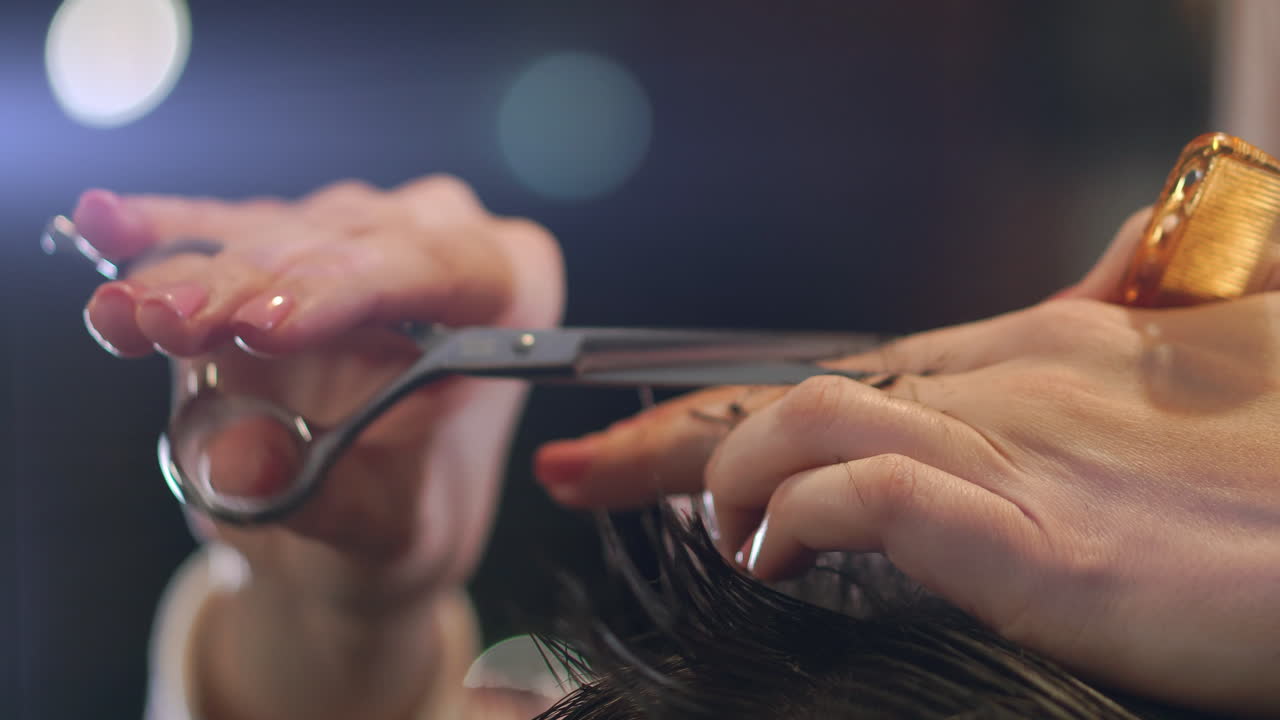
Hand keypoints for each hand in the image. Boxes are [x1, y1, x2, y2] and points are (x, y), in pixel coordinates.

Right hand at [76, 178, 563, 717]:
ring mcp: (357, 229)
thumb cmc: (401, 517)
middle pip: (342, 247)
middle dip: (252, 289)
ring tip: (132, 314)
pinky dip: (162, 242)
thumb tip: (242, 461)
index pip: (439, 271)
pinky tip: (108, 228)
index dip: (350, 291)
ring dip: (194, 277)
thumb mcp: (386, 531)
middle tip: (175, 324)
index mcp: (509, 290)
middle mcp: (439, 239)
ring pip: (270, 237)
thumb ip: (329, 498)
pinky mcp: (279, 239)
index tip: (269, 328)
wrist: (355, 521)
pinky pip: (217, 232)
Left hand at [534, 210, 1279, 715]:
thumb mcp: (1195, 395)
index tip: (633, 443)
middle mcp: (1011, 385)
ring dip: (728, 474)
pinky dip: (801, 513)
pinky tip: (781, 553)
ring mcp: (1020, 456)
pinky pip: (875, 493)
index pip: (845, 367)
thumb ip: (1102, 381)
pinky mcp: (1043, 540)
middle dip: (668, 437)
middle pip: (796, 387)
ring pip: (809, 417)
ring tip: (721, 539)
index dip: (729, 402)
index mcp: (1038, 355)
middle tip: (583, 474)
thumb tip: (1061, 352)